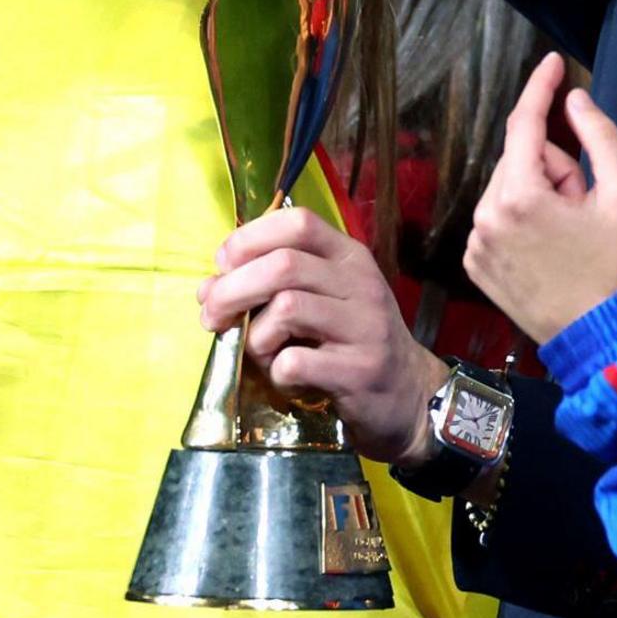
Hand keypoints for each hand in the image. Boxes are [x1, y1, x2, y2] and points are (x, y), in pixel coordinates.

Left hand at [198, 205, 439, 462]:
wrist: (409, 395)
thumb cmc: (352, 343)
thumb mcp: (322, 302)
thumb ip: (270, 286)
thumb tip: (208, 289)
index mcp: (349, 257)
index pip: (297, 222)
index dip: (249, 238)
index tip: (224, 266)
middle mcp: (361, 284)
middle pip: (283, 264)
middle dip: (232, 289)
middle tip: (212, 316)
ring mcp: (365, 326)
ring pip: (287, 308)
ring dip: (255, 334)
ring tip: (259, 352)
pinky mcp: (360, 370)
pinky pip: (296, 361)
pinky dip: (276, 371)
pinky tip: (286, 377)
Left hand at [464, 54, 616, 344]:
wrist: (600, 336)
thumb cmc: (616, 266)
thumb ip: (599, 136)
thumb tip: (574, 100)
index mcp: (520, 195)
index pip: (524, 124)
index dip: (540, 87)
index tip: (552, 62)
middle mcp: (487, 216)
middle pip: (520, 159)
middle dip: (554, 166)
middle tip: (585, 200)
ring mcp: (476, 243)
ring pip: (508, 188)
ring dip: (538, 193)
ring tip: (569, 229)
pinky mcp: (476, 264)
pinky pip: (497, 218)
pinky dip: (520, 218)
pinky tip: (548, 245)